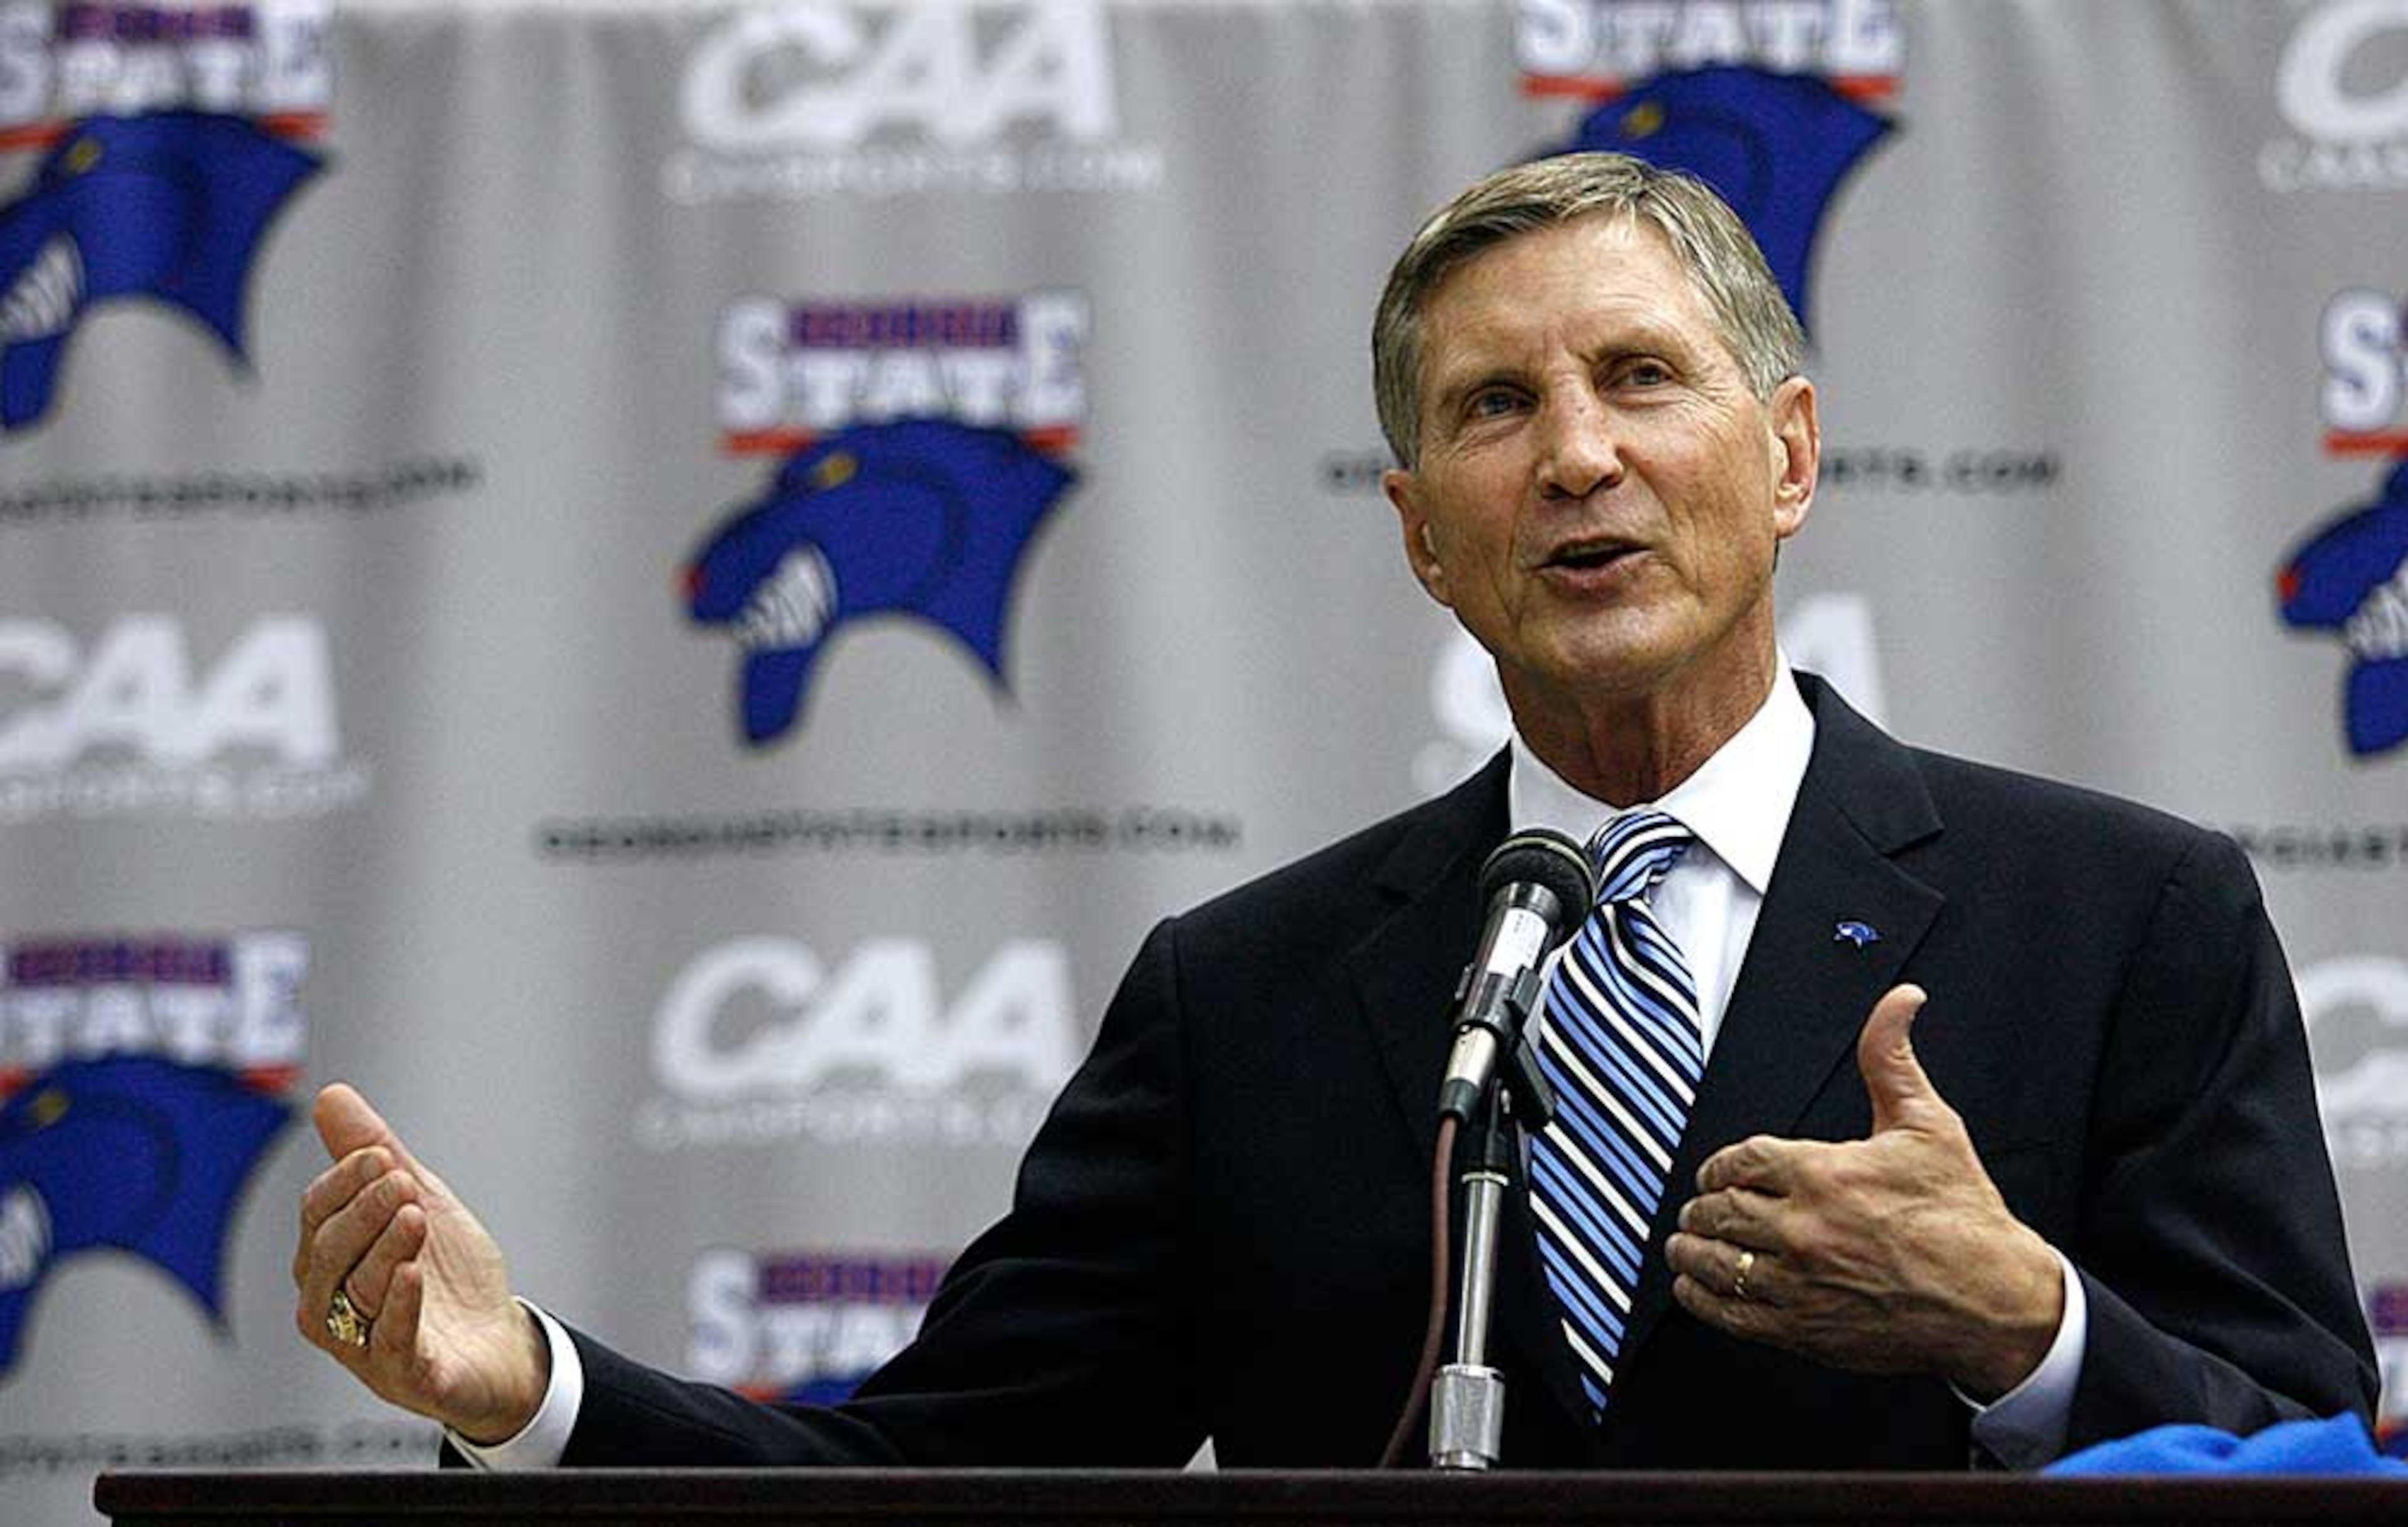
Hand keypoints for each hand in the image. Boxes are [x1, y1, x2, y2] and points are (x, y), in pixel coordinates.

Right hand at [292, 1084, 549, 1443]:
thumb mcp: (420, 1204)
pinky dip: (398, 1309)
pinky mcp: (409, 1377)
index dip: (342, 1185)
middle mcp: (337, 1310)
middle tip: (400, 1181)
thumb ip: (377, 1156)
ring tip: (414, 1215)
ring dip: (383, 1251)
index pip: (317, 1219)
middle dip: (363, 1214)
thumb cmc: (450, 1280)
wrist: (501, 1346)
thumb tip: (332, 1095)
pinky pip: (391, 1346)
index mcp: (333, 1266)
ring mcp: (367, 1349)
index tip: (377, 1156)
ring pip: (355, 1298)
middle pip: (328, 1258)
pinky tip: (412, 1274)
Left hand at [1664, 985, 2062, 1397]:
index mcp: (1824, 1174)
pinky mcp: (1803, 1329)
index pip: (1739, 1160)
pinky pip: (1731, 1315)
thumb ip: (1892, 1058)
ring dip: (1690, 1251)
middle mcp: (1803, 1229)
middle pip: (1720, 1210)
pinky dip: (1703, 1301)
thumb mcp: (1929, 1124)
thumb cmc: (1965, 1217)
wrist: (1995, 1299)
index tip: (1715, 1173)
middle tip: (1697, 1208)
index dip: (1718, 1165)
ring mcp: (1799, 1283)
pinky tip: (1695, 1291)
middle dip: (1701, 1206)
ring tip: (1684, 1244)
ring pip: (1716, 1262)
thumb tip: (1899, 1002)